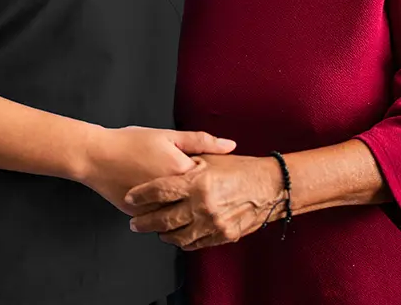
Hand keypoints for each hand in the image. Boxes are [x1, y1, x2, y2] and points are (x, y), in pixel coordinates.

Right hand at [81, 127, 235, 215]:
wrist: (97, 156)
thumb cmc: (131, 142)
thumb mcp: (168, 136)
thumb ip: (201, 141)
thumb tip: (230, 145)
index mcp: (182, 172)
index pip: (212, 181)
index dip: (216, 177)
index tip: (218, 174)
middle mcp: (171, 195)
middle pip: (199, 203)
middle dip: (205, 198)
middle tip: (207, 191)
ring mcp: (156, 209)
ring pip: (181, 217)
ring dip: (188, 211)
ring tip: (192, 201)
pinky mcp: (142, 217)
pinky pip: (162, 221)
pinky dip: (167, 214)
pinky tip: (169, 205)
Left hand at [126, 154, 281, 250]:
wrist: (270, 187)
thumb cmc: (240, 169)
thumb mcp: (212, 157)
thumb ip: (187, 158)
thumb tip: (166, 159)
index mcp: (197, 181)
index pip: (159, 190)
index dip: (141, 195)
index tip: (130, 197)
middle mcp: (202, 204)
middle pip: (163, 218)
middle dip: (144, 221)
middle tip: (134, 221)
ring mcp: (212, 223)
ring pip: (177, 236)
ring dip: (162, 233)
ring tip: (154, 229)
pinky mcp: (222, 236)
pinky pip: (194, 244)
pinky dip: (182, 241)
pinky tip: (176, 236)